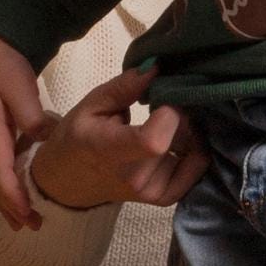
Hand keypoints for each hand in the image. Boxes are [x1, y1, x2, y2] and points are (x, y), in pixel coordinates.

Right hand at [0, 30, 46, 229]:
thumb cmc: (4, 65)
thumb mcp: (18, 88)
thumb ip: (31, 117)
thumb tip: (45, 140)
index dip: (11, 198)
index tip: (25, 216)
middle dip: (10, 207)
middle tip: (29, 228)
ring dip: (11, 198)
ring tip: (27, 218)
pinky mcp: (0, 130)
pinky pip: (6, 162)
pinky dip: (15, 180)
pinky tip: (29, 188)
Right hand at [28, 68, 207, 211]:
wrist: (68, 182)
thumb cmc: (78, 139)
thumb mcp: (91, 105)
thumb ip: (125, 87)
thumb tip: (157, 67)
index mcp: (109, 151)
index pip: (155, 140)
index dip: (170, 114)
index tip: (164, 97)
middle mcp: (134, 178)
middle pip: (180, 141)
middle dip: (182, 114)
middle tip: (166, 104)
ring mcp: (152, 192)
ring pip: (193, 152)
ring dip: (188, 131)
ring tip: (168, 123)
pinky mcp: (165, 197)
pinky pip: (196, 169)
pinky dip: (194, 150)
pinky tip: (179, 140)